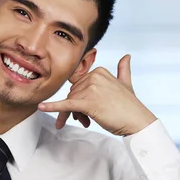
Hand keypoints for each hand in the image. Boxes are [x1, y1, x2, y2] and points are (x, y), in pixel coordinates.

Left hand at [38, 55, 156, 135]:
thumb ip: (123, 69)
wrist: (138, 122)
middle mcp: (94, 77)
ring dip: (74, 115)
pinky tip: (42, 107)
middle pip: (73, 94)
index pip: (78, 84)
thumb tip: (127, 56)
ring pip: (71, 102)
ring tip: (85, 123)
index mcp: (99, 71)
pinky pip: (67, 104)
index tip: (84, 109)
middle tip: (85, 120)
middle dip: (76, 108)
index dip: (79, 97)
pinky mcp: (88, 103)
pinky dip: (53, 107)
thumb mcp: (126, 83)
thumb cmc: (131, 106)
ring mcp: (91, 89)